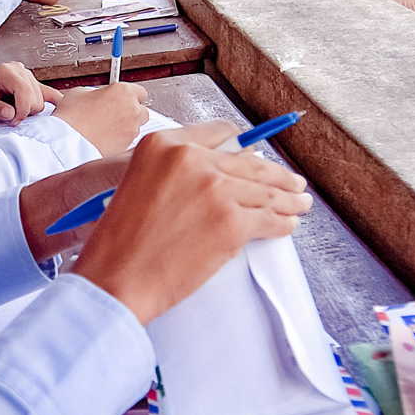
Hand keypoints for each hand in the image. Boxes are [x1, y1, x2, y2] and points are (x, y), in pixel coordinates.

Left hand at [0, 62, 47, 122]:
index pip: (25, 91)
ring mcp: (28, 75)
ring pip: (42, 100)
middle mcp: (20, 70)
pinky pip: (50, 93)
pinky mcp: (33, 82)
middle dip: (25, 112)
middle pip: (35, 98)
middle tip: (10, 117)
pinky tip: (58, 110)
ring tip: (15, 110)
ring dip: (30, 110)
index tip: (13, 121)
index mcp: (6, 72)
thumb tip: (11, 114)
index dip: (22, 110)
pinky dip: (53, 102)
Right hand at [49, 81, 148, 154]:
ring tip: (107, 128)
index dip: (130, 96)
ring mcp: (132, 129)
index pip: (140, 92)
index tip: (123, 99)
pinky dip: (121, 139)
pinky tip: (106, 138)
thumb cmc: (71, 118)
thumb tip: (96, 96)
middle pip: (142, 110)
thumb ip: (95, 92)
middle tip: (115, 114)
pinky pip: (128, 141)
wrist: (68, 143)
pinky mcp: (127, 146)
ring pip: (136, 127)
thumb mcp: (78, 93)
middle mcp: (132, 109)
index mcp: (123, 91)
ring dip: (126, 126)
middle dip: (131, 112)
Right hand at [66, 122, 312, 323]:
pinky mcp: (231, 222)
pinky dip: (282, 224)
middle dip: (276, 176)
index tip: (257, 155)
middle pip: (249, 163)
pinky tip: (288, 226)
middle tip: (293, 184)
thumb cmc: (119, 243)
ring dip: (287, 200)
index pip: (219, 135)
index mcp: (162, 144)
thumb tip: (221, 176)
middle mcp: (190, 159)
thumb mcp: (137, 185)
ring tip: (299, 204)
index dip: (244, 148)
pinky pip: (268, 220)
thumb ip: (174, 172)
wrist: (115, 278)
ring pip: (264, 191)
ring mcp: (214, 189)